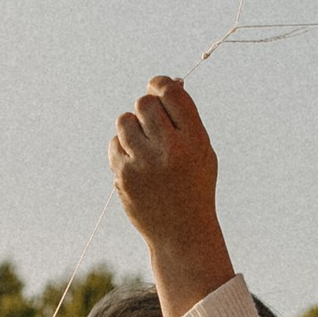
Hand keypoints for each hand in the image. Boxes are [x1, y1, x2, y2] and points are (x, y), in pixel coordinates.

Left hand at [109, 76, 233, 316]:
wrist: (182, 232)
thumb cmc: (194, 185)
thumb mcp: (203, 152)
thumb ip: (185, 120)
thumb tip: (165, 84)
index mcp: (194, 140)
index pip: (171, 94)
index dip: (161, 84)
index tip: (157, 87)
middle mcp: (169, 150)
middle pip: (144, 103)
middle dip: (146, 107)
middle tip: (153, 122)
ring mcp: (144, 163)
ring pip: (125, 121)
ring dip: (133, 127)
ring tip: (144, 144)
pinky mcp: (124, 176)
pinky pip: (114, 143)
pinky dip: (123, 148)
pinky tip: (137, 162)